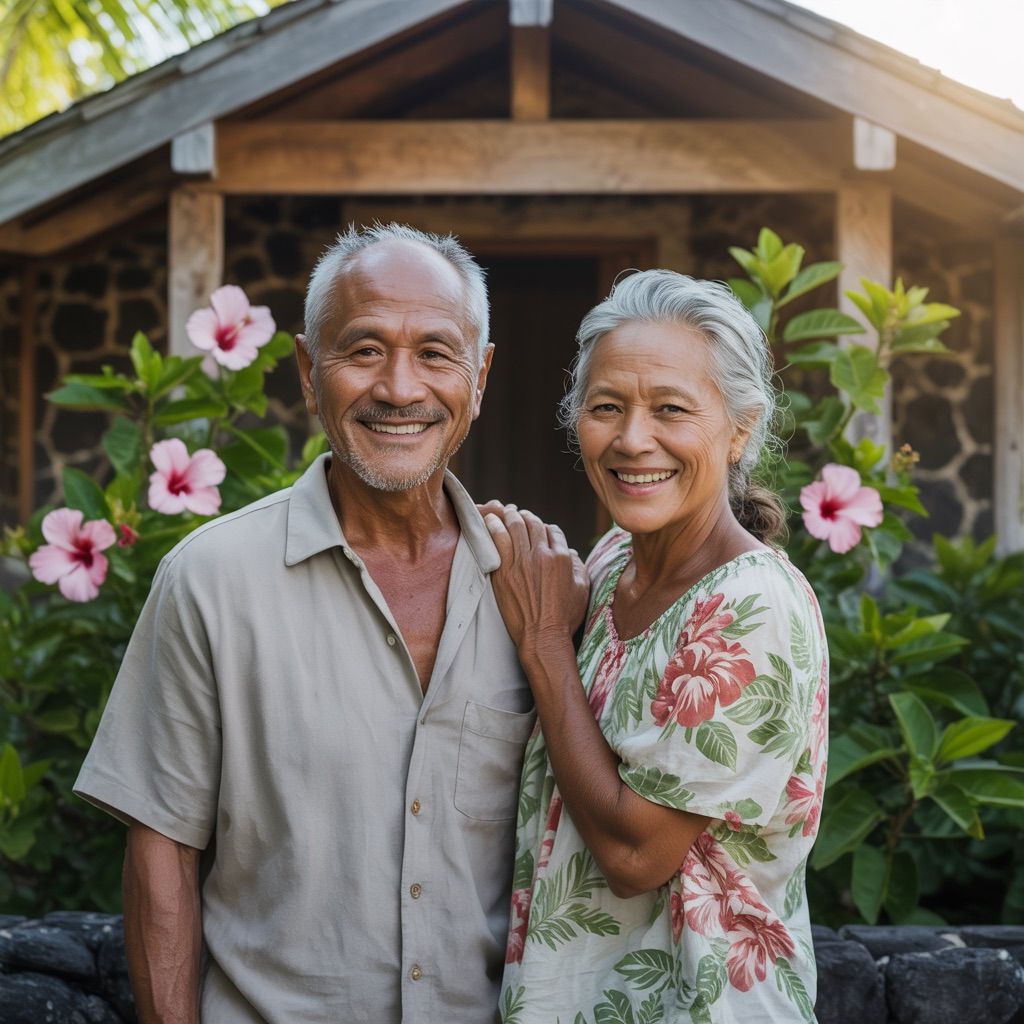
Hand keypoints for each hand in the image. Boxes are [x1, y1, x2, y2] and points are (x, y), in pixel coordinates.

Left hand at [478, 502, 588, 655]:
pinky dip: (494, 527)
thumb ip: (579, 567)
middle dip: (527, 516)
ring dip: (510, 515)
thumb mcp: (582, 590)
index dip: (546, 527)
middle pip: (533, 524)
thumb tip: (571, 553)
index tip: (540, 528)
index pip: (553, 531)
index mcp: (562, 558)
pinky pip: (497, 541)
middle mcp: (542, 555)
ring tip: (506, 511)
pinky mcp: (504, 571)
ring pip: (515, 527)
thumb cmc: (565, 617)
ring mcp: (521, 562)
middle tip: (520, 514)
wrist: (542, 636)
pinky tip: (490, 520)